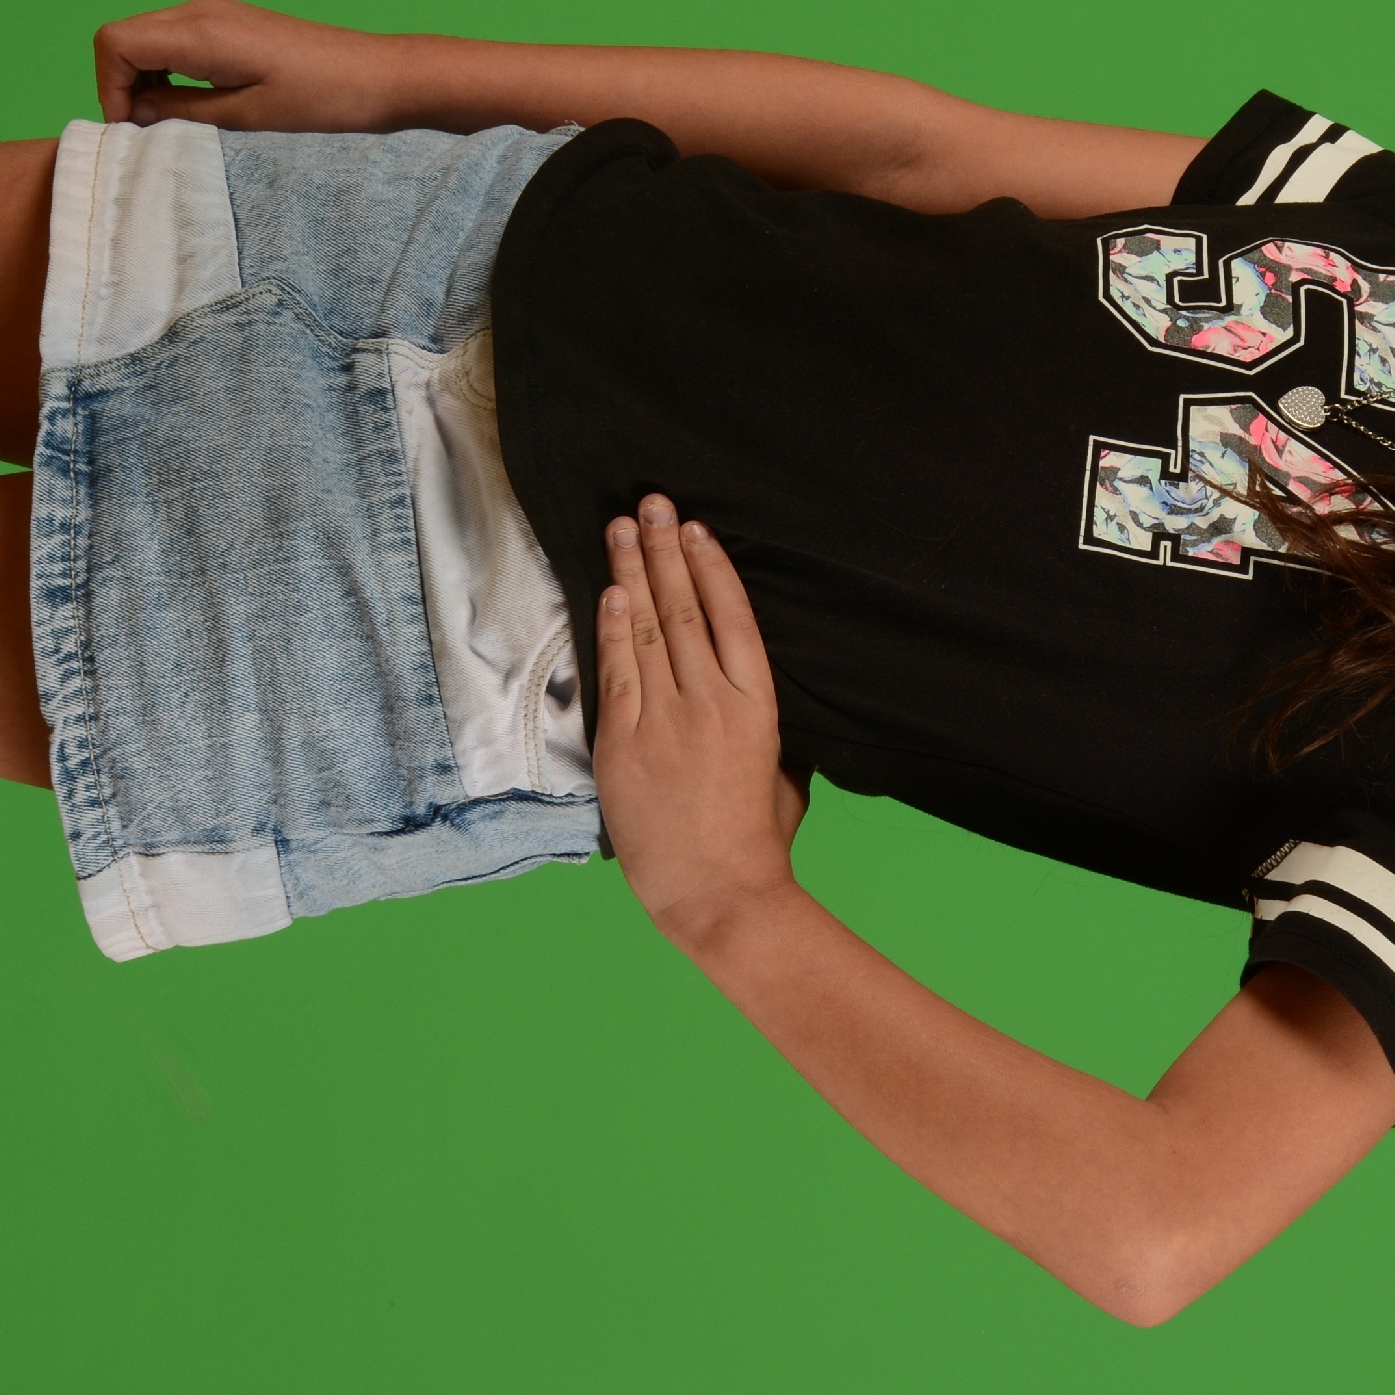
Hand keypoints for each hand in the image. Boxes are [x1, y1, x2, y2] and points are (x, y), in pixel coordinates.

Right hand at [91, 0, 412, 130]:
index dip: (109, 88)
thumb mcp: (245, 119)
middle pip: (125, 38)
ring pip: (147, 38)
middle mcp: (201, 11)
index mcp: (201, 32)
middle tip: (147, 131)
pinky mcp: (231, 22)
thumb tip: (134, 115)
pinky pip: (176, 39)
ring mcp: (216, 12)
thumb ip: (180, 114)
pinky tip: (192, 104)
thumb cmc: (322, 100)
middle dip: (123, 86)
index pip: (115, 43)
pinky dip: (168, 70)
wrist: (378, 76)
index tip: (133, 129)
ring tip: (172, 122)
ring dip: (145, 80)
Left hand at [590, 497, 810, 949]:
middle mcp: (711, 701)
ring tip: (621, 528)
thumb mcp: (784, 771)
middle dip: (665, 549)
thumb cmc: (756, 839)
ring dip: (632, 572)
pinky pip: (617, 672)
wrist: (717, 891)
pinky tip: (610, 592)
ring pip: (646, 629)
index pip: (732, 616)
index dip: (711, 567)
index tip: (695, 529)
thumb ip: (761, 725)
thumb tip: (745, 694)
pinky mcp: (624, 745)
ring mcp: (664, 721)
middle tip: (651, 503)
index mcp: (758, 705)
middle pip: (684, 608)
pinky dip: (612, 628)